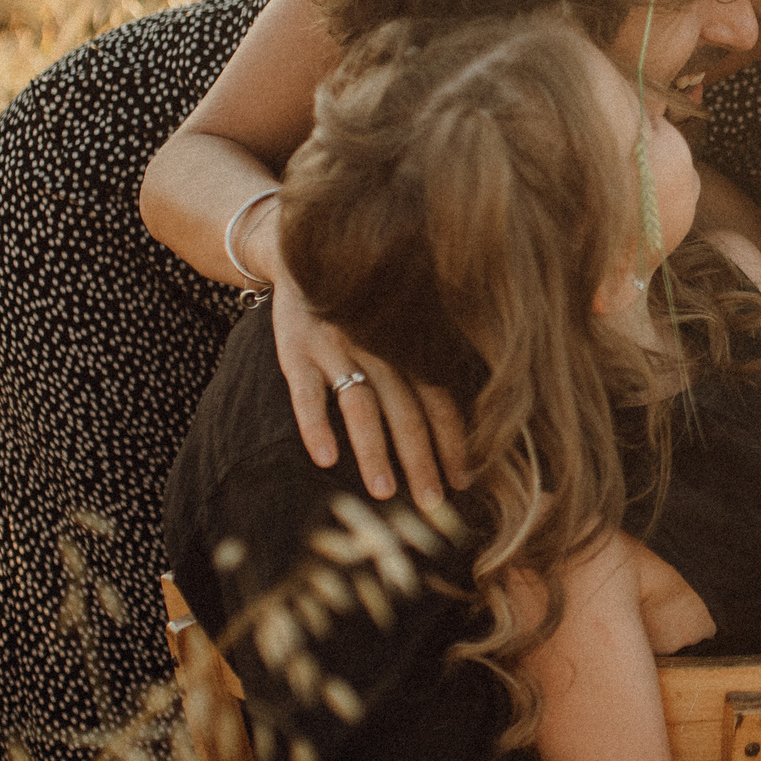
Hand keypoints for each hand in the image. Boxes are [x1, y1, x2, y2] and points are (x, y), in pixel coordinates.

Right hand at [270, 263, 467, 505]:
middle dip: (421, 461)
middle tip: (432, 505)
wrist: (300, 254)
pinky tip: (325, 458)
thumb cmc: (359, 306)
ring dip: (374, 452)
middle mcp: (378, 349)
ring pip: (361, 407)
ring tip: (385, 494)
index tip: (465, 481)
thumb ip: (420, 363)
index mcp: (407, 346)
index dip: (454, 440)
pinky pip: (306, 393)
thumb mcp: (396, 323)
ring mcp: (336, 349)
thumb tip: (461, 419)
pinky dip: (315, 425)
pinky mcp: (296, 351)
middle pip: (406, 412)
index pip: (439, 399)